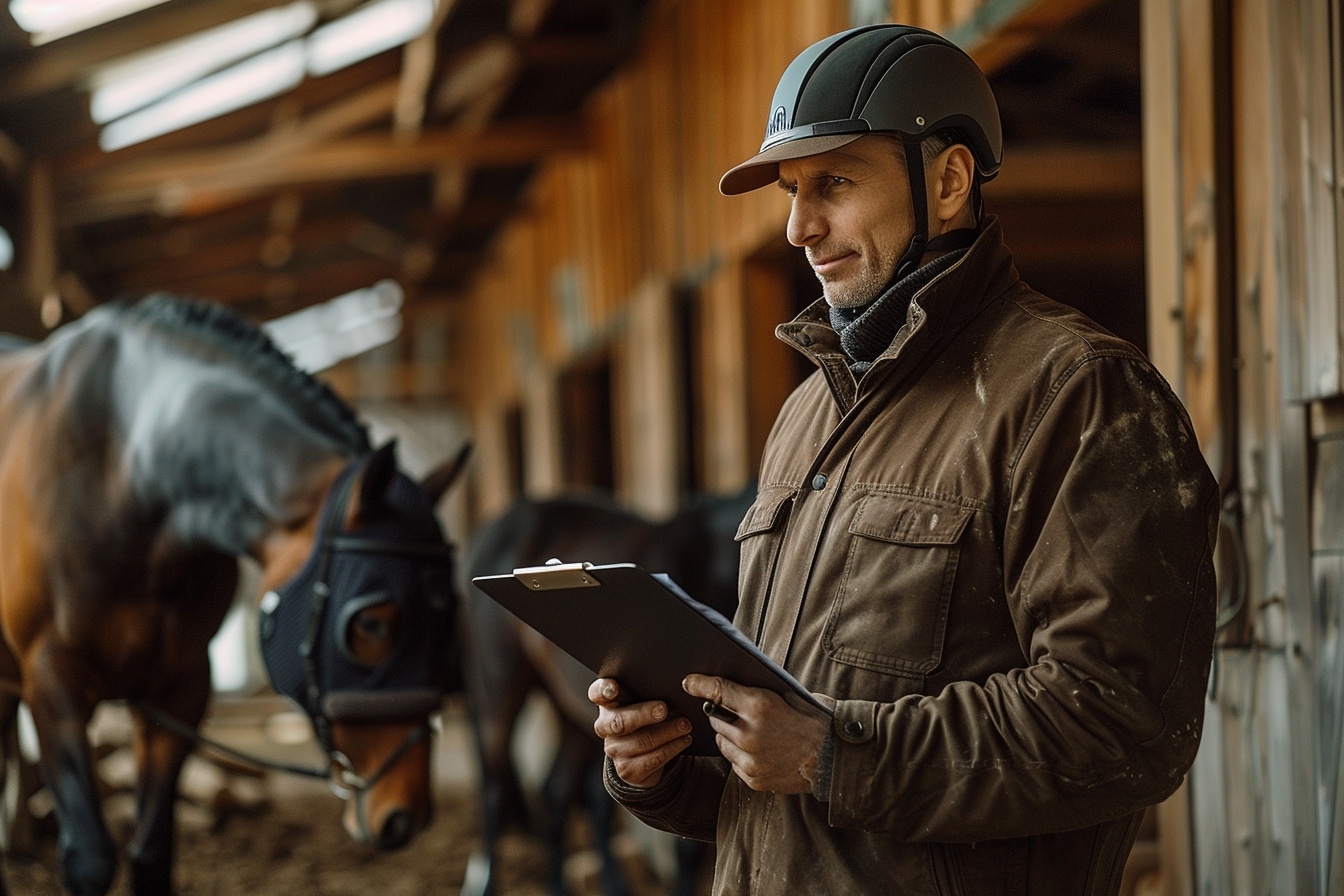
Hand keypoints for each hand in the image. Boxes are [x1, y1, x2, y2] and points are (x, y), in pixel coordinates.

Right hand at [589, 678, 692, 787]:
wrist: (645, 754)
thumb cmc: (647, 717)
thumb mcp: (644, 701)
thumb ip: (648, 691)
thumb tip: (674, 687)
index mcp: (608, 703)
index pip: (597, 693)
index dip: (603, 690)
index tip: (613, 688)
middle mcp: (605, 727)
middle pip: (618, 722)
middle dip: (642, 714)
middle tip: (663, 709)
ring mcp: (615, 750)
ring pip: (641, 742)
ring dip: (667, 732)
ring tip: (685, 725)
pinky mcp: (627, 769)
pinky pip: (652, 759)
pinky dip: (672, 748)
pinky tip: (683, 740)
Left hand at [682, 674, 828, 793]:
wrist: (833, 758)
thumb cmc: (812, 721)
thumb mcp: (787, 695)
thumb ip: (756, 694)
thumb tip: (727, 688)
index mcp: (760, 707)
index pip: (718, 691)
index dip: (700, 684)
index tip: (688, 682)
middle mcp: (750, 734)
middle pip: (715, 717)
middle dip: (720, 711)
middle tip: (732, 710)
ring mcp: (750, 759)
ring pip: (720, 741)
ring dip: (729, 735)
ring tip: (747, 731)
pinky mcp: (752, 778)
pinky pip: (733, 761)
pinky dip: (739, 754)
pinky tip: (756, 750)